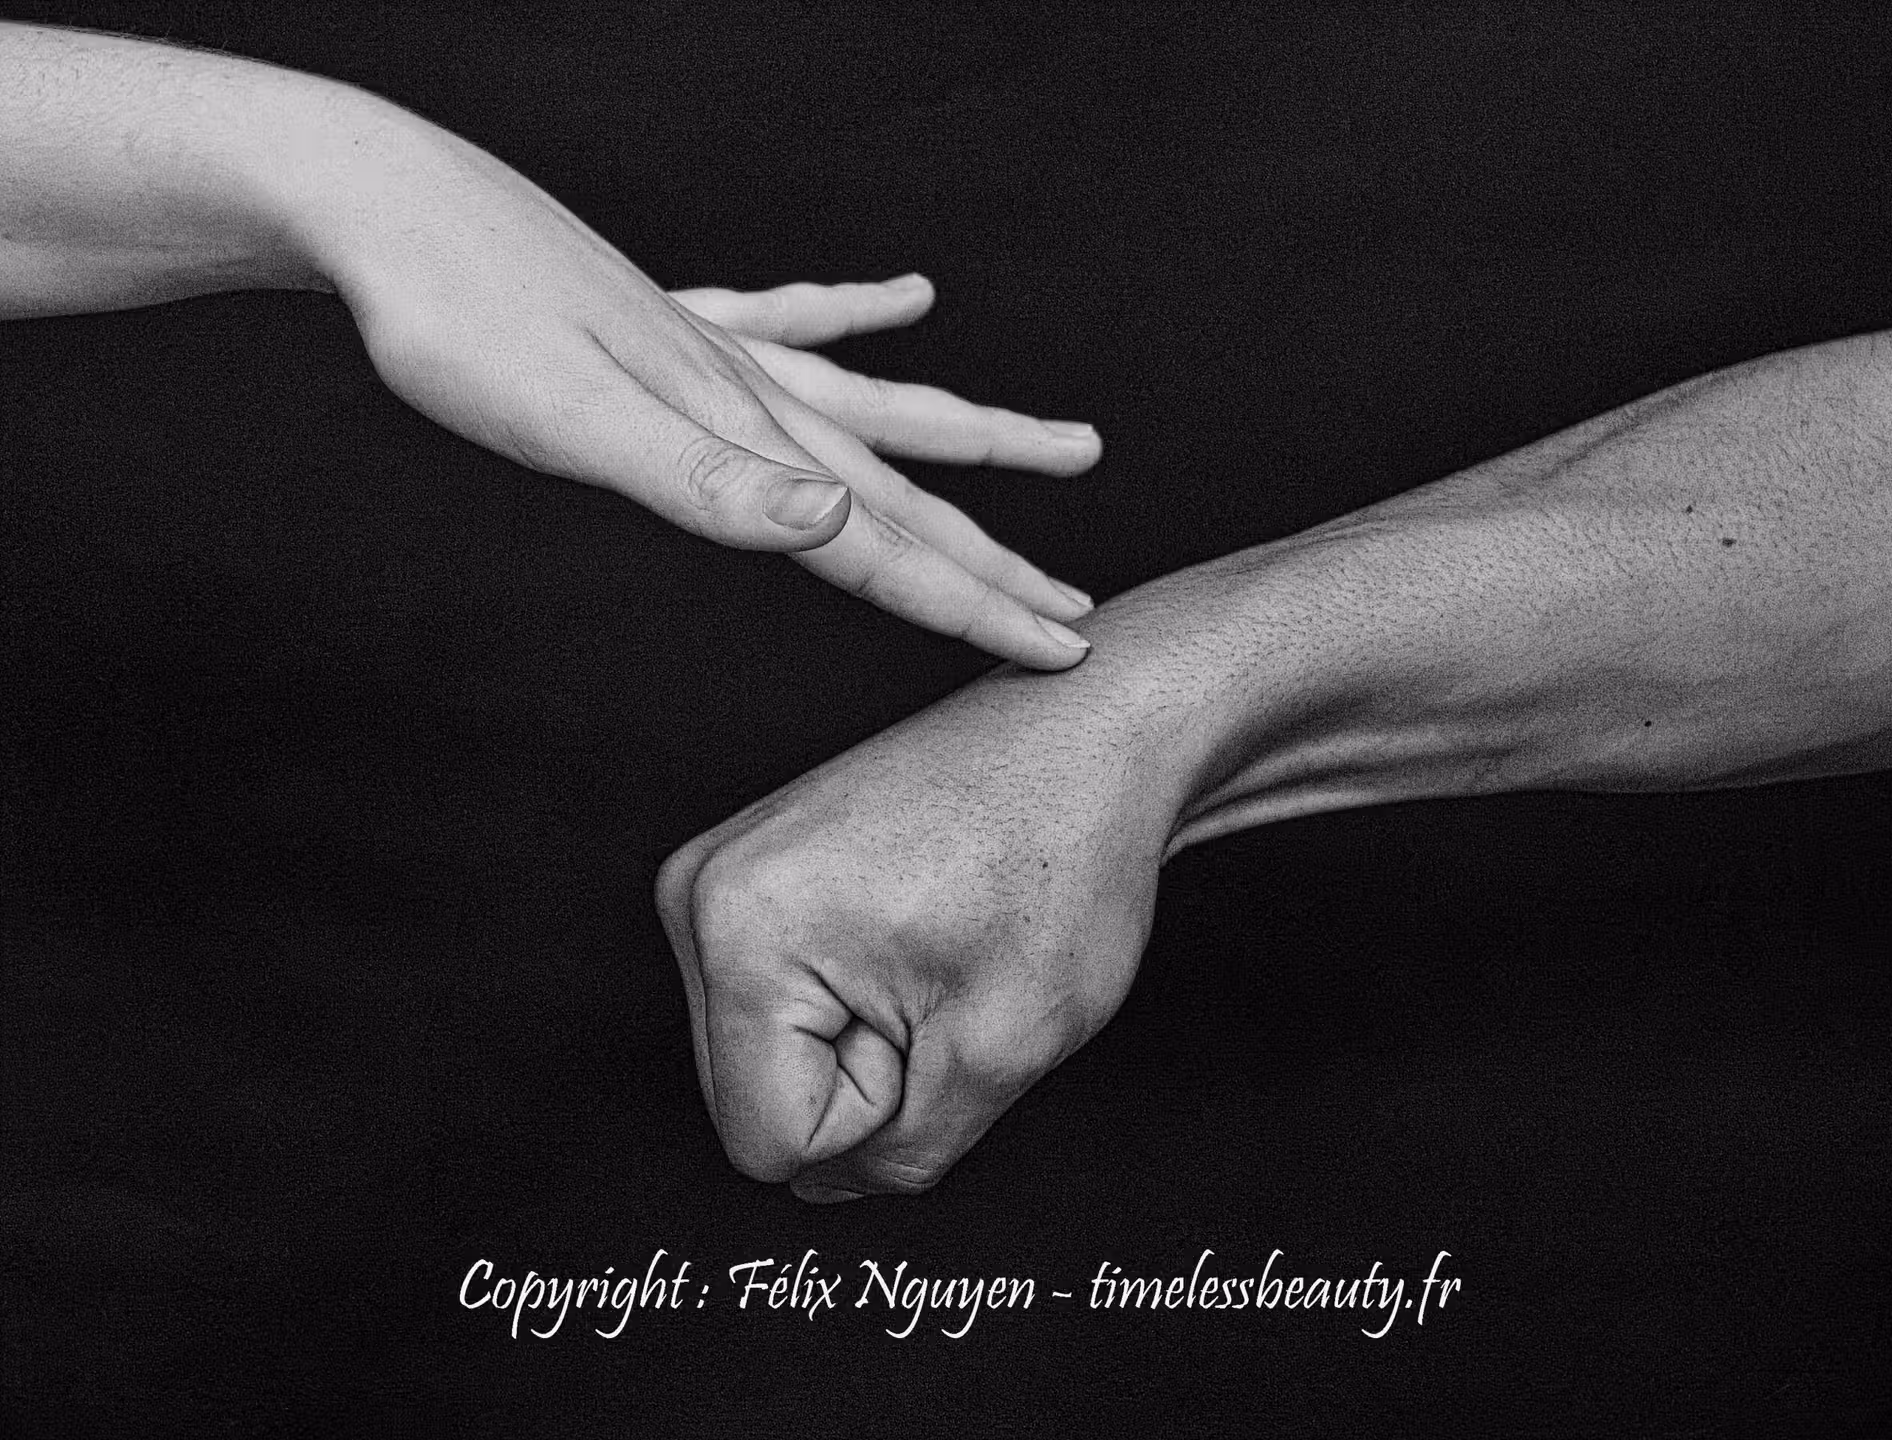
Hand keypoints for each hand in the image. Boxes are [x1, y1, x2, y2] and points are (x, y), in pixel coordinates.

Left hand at [301, 108, 1098, 667]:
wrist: (382, 203)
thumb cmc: (458, 321)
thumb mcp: (573, 419)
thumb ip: (707, 483)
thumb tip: (835, 527)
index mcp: (739, 436)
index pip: (881, 544)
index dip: (975, 604)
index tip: (1063, 649)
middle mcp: (752, 392)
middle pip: (905, 491)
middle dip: (995, 560)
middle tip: (1080, 607)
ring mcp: (720, 347)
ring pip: (881, 405)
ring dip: (972, 439)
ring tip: (1068, 446)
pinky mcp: (673, 315)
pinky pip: (794, 314)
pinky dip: (859, 310)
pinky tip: (909, 293)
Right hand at [655, 664, 1180, 1198]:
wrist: (1087, 735)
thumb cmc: (1062, 856)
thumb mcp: (1002, 1050)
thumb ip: (901, 1155)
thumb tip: (823, 1183)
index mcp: (740, 931)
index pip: (769, 1142)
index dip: (878, 1112)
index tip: (939, 1007)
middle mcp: (699, 891)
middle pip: (755, 1098)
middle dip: (866, 1074)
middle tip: (942, 977)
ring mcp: (719, 872)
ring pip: (771, 1055)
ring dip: (867, 1036)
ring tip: (932, 946)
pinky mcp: (750, 869)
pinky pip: (784, 1002)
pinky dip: (857, 996)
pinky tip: (915, 930)